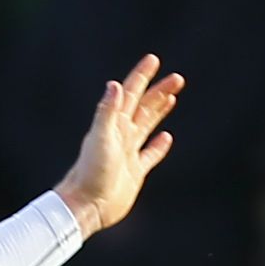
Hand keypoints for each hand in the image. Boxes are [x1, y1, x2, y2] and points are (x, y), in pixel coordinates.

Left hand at [54, 54, 181, 235]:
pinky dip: (159, 145)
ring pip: (148, 125)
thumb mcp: (100, 138)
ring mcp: (128, 153)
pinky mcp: (134, 171)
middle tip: (177, 78)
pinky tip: (167, 138)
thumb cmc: (90, 173)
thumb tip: (115, 85)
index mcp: (114, 124)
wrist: (86, 206)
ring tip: (172, 97)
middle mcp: (121, 135)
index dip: (142, 76)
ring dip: (160, 110)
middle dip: (159, 91)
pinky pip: (150, 154)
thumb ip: (106, 112)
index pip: (131, 94)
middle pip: (144, 107)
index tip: (154, 60)